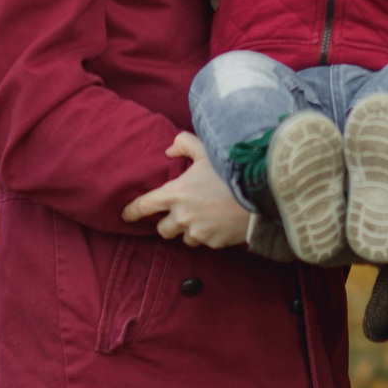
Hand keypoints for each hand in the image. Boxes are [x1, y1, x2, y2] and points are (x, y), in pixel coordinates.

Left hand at [121, 134, 251, 247]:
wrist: (261, 192)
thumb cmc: (231, 170)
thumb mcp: (206, 150)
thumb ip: (184, 144)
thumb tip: (169, 150)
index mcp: (175, 193)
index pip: (144, 206)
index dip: (132, 212)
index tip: (126, 216)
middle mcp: (182, 216)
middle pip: (162, 230)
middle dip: (167, 223)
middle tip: (179, 214)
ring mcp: (198, 232)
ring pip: (185, 238)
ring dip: (189, 230)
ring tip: (204, 217)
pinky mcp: (214, 243)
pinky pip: (205, 242)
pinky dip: (209, 234)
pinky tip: (220, 222)